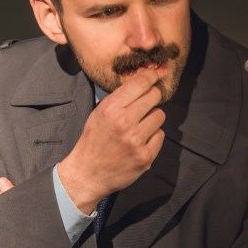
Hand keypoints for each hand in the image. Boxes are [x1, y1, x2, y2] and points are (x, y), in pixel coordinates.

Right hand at [58, 73, 164, 212]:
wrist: (88, 174)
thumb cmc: (93, 141)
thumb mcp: (99, 113)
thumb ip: (120, 98)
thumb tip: (142, 80)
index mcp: (110, 109)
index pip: (140, 83)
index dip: (150, 76)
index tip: (155, 74)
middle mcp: (124, 123)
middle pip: (154, 97)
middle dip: (152, 97)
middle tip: (147, 102)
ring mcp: (136, 140)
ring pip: (160, 116)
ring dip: (153, 118)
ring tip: (141, 125)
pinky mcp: (145, 156)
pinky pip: (160, 135)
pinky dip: (153, 136)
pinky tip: (141, 140)